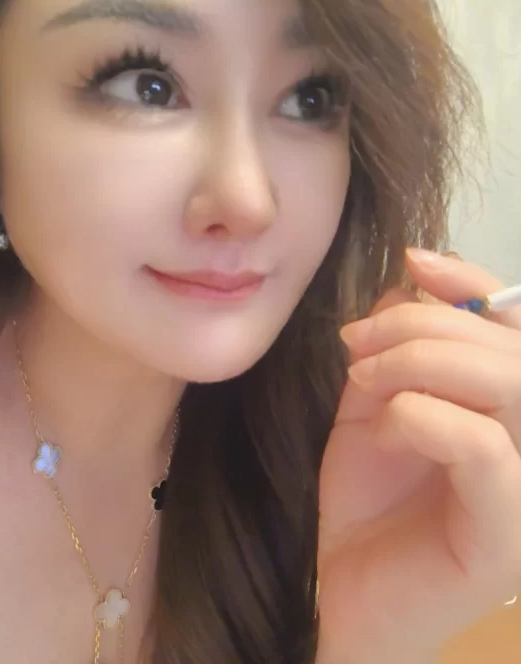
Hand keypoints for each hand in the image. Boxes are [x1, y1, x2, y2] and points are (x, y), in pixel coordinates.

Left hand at [316, 249, 520, 662]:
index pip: (513, 325)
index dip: (472, 281)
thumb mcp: (373, 401)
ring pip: (507, 382)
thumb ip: (396, 346)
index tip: (413, 259)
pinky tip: (384, 430)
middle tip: (356, 344)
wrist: (340, 582)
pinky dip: (421, 417)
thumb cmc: (365, 495)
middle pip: (507, 346)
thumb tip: (410, 280)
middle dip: (421, 324)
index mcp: (500, 405)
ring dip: (420, 361)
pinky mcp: (506, 533)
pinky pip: (484, 447)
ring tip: (363, 379)